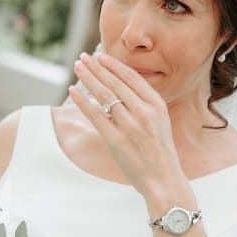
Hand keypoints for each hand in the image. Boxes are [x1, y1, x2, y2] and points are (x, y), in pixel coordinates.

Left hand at [69, 52, 182, 198]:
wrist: (164, 180)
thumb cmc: (160, 152)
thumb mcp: (161, 121)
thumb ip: (145, 104)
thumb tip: (121, 86)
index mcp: (157, 105)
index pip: (132, 78)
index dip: (114, 65)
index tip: (100, 56)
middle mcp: (144, 112)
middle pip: (115, 83)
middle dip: (96, 68)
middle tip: (83, 57)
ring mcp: (130, 126)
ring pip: (104, 95)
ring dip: (88, 78)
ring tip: (77, 67)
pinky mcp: (116, 140)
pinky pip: (95, 115)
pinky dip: (82, 101)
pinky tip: (73, 91)